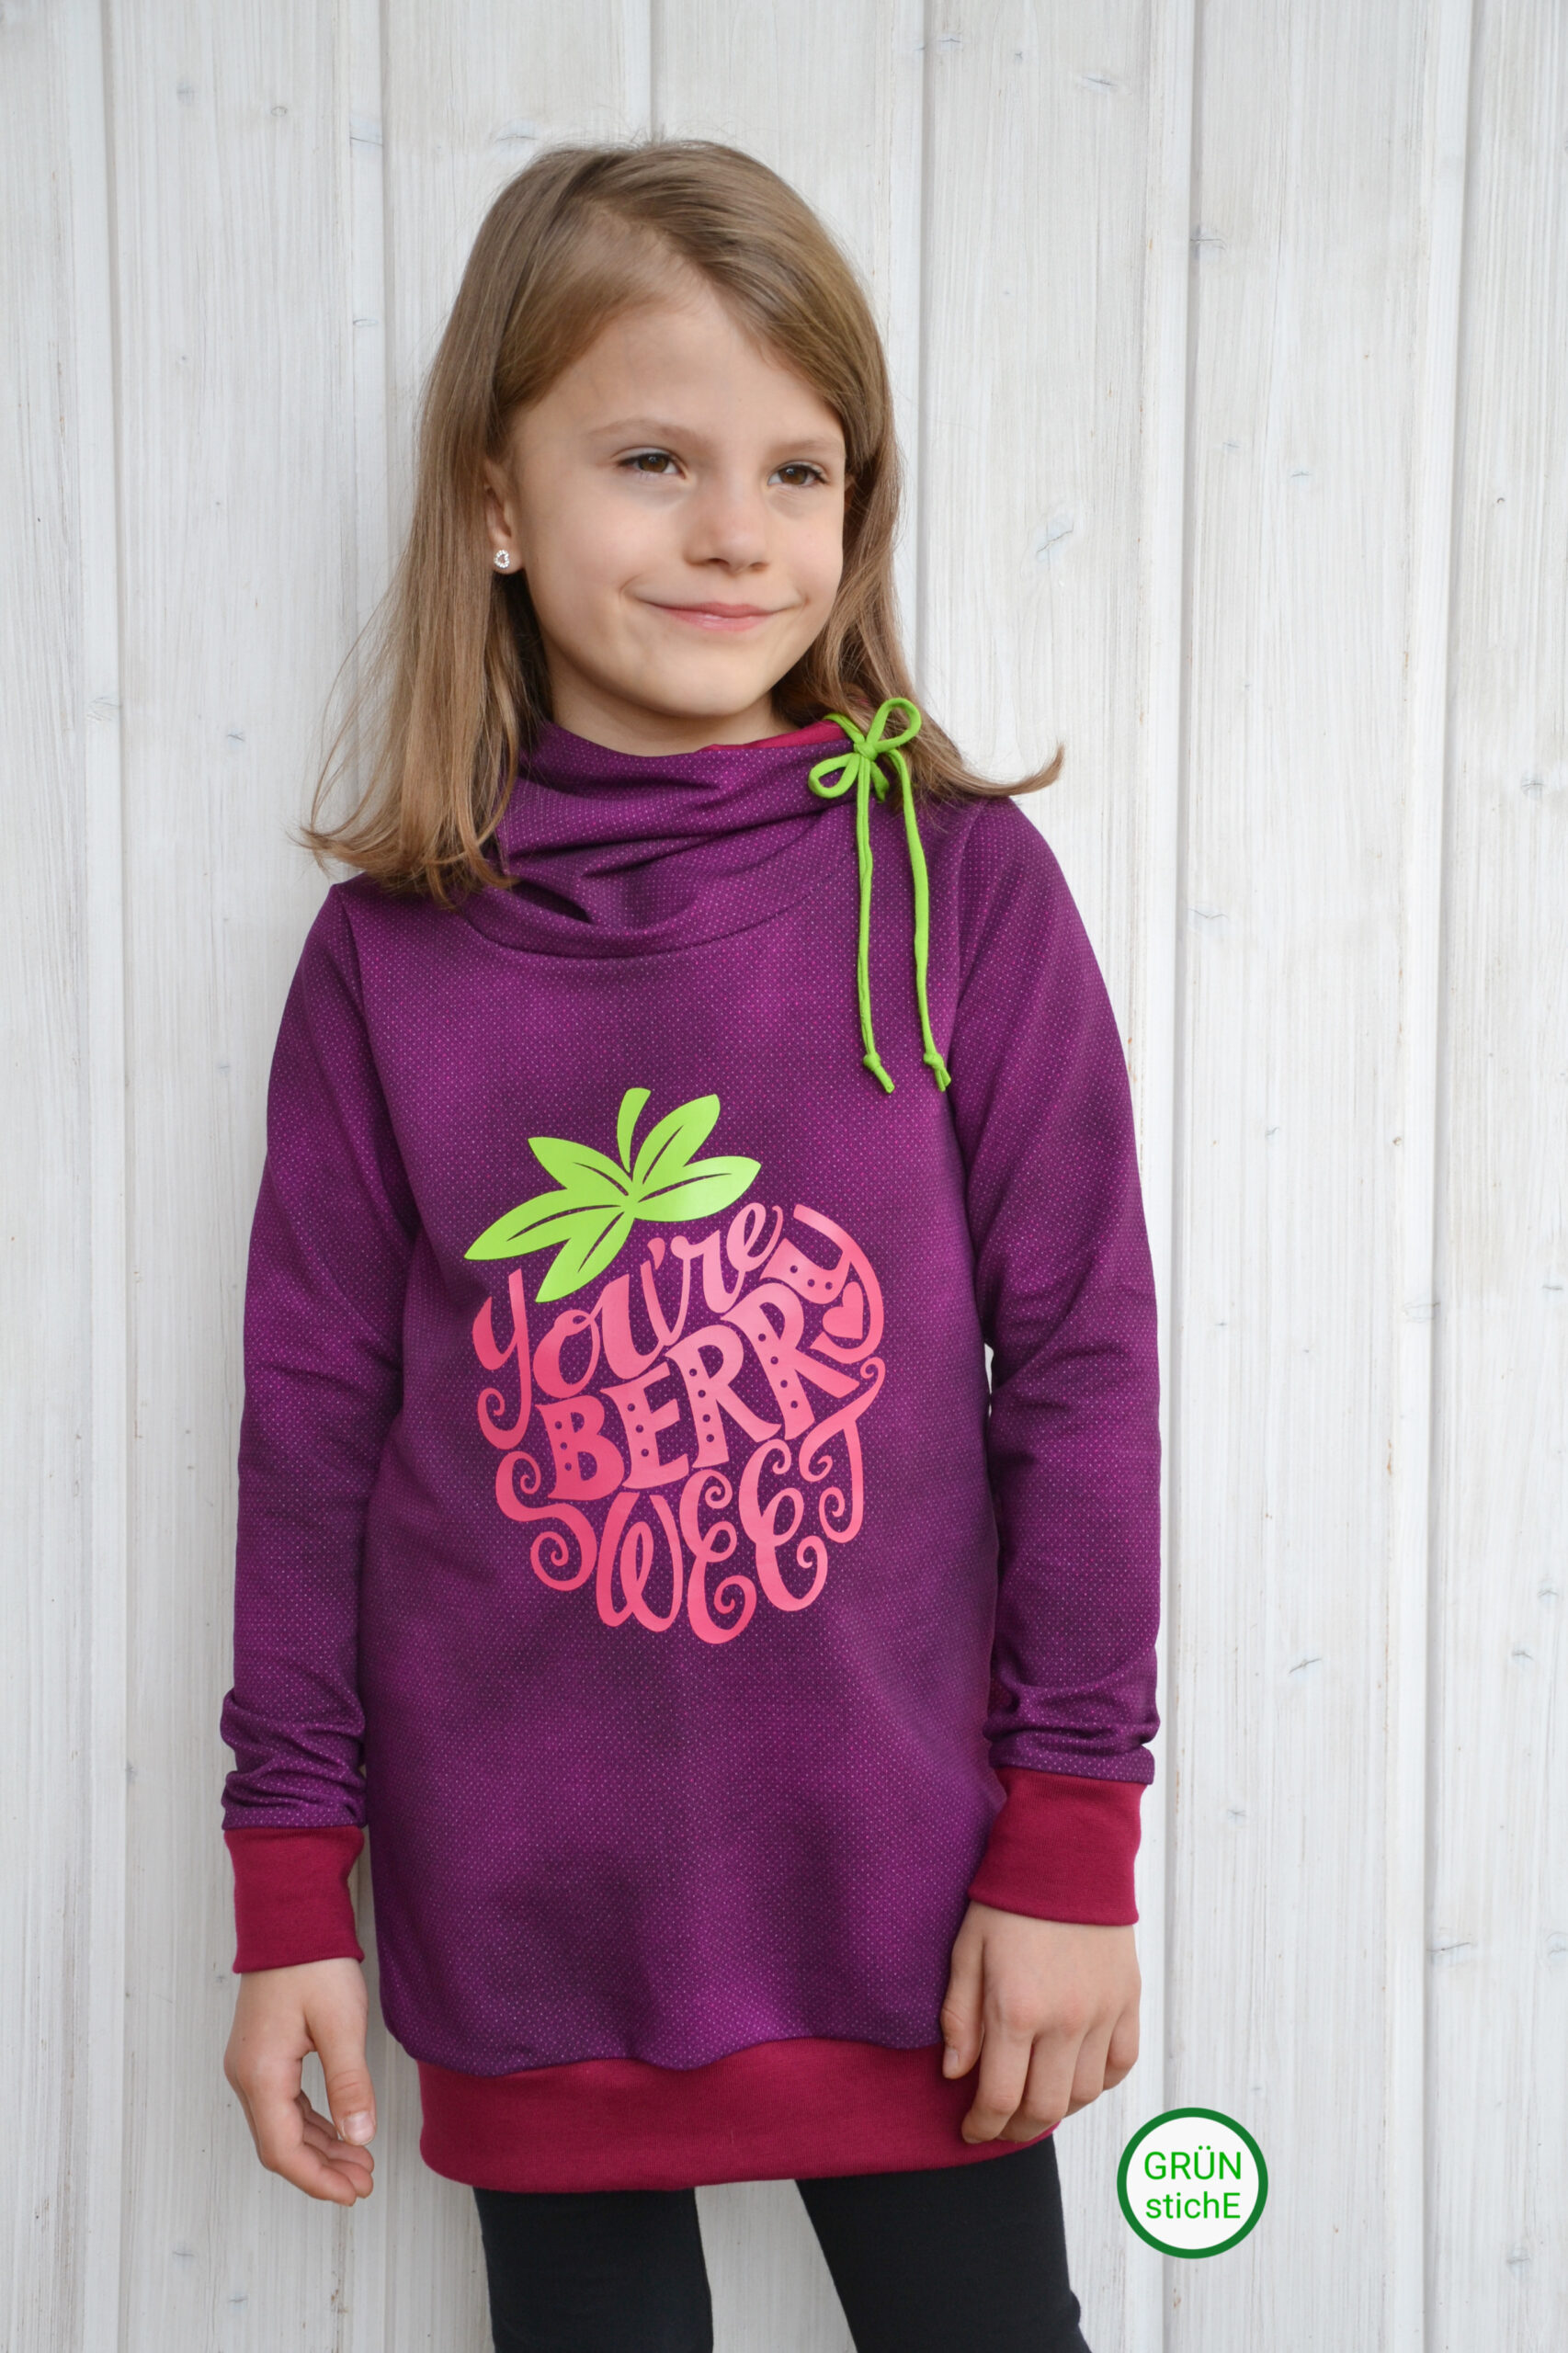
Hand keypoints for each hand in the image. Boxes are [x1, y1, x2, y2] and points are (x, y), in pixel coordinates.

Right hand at [224, 1958, 376, 2203]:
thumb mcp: (341, 2024)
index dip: (318, 2180)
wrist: (291, 1916)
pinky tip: (339, 2130)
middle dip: (323, 2169)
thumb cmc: (313, 1962)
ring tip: (359, 2161)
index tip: (353, 2194)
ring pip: (282, 2126)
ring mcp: (250, 2064)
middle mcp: (246, 2075)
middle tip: (364, 2182)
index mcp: (261, 2074)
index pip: (283, 2150)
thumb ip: (350, 2085)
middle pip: (280, 2144)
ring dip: (319, 2148)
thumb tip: (360, 2138)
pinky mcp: (262, 2053)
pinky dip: (311, 2123)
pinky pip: (284, 2103)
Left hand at [939, 1905, 1139, 2143]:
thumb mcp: (966, 1950)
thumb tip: (955, 2074)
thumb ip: (959, 2017)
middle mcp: (1065, 2021)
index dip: (982, 2127)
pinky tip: (1073, 2075)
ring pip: (1083, 2095)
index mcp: (1017, 2009)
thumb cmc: (1010, 1899)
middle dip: (1015, 2128)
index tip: (971, 2130)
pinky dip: (1097, 2083)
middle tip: (998, 2124)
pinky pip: (1120, 2065)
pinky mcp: (1129, 2001)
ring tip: (1033, 2101)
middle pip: (1044, 2109)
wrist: (1068, 1853)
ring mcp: (1103, 2013)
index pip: (1000, 2098)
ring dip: (1055, 2109)